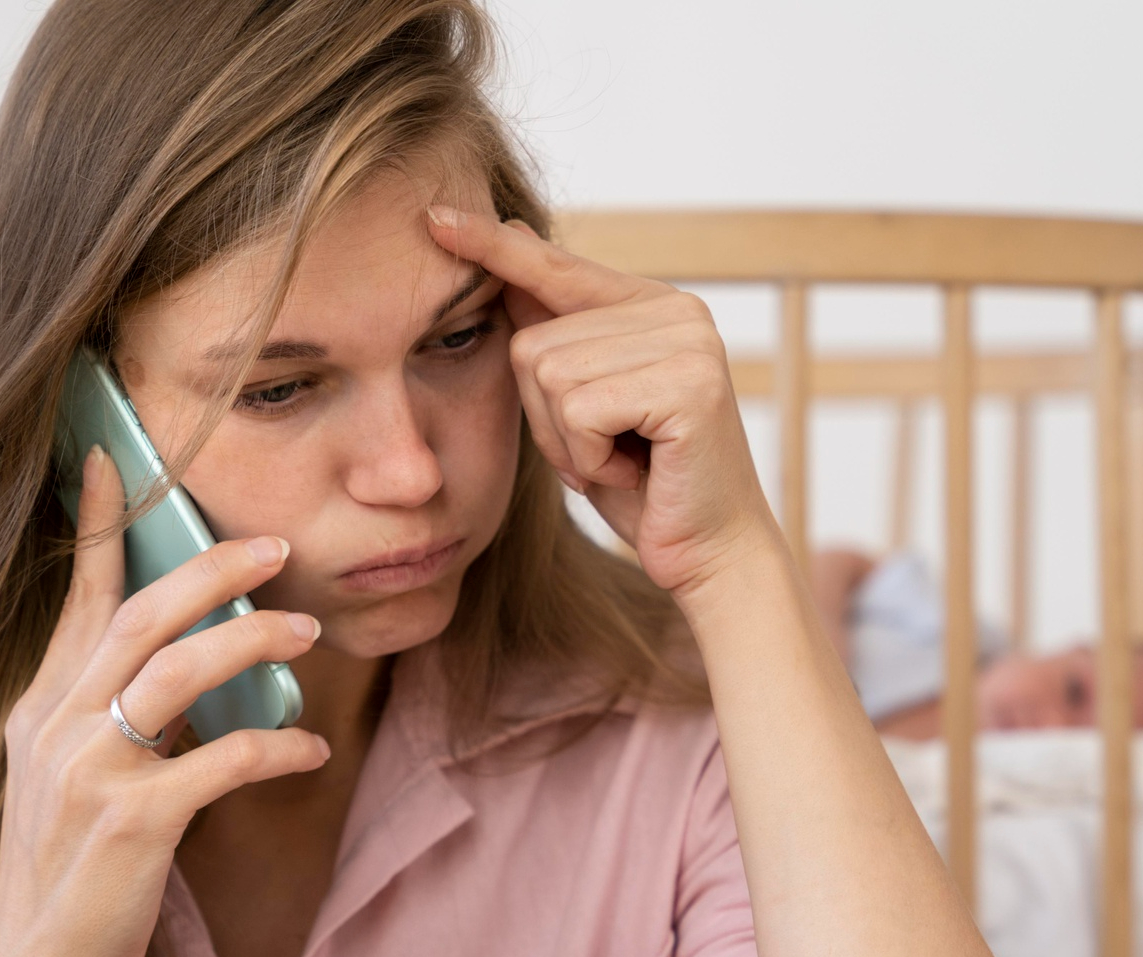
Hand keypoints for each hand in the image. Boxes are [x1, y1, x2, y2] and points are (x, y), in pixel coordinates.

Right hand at [0, 447, 329, 956]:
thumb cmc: (64, 874)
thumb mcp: (62, 778)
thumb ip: (105, 715)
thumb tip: (184, 665)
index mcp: (40, 707)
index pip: (76, 598)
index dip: (97, 526)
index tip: (114, 460)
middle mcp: (57, 724)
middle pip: (141, 614)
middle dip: (212, 569)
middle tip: (275, 547)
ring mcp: (91, 770)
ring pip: (180, 670)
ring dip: (253, 642)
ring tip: (308, 632)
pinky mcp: (134, 821)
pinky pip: (223, 760)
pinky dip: (276, 746)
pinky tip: (313, 746)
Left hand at [426, 205, 781, 598]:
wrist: (709, 555)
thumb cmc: (643, 486)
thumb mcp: (580, 408)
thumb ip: (553, 336)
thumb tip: (511, 249)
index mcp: (650, 306)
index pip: (554, 266)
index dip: (491, 246)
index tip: (433, 216)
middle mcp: (675, 309)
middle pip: (532, 345)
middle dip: (547, 420)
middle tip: (608, 453)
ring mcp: (687, 341)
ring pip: (550, 378)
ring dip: (570, 443)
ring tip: (625, 460)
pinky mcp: (689, 383)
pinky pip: (581, 411)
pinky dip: (592, 457)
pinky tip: (637, 471)